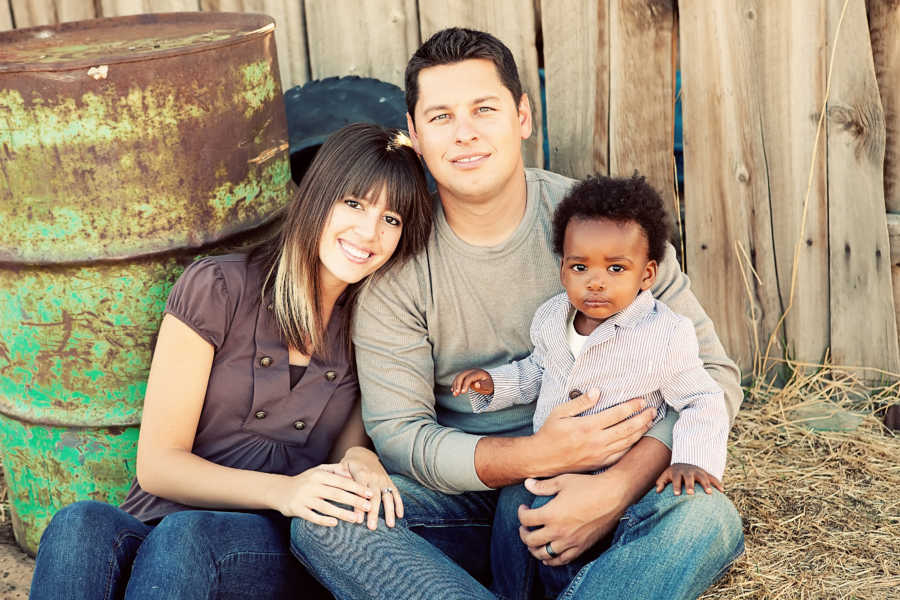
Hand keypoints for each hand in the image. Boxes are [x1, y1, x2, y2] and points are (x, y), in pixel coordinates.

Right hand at [275, 463, 373, 525]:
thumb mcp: (318, 471)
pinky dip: (323, 520)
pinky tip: (335, 523)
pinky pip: (312, 516)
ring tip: (356, 519)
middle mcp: (312, 485)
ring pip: (326, 507)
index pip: (342, 481)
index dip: (357, 488)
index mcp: (319, 475)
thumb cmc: (305, 480)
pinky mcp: (297, 509)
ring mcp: (304, 498)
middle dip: (354, 501)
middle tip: (368, 507)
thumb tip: (351, 473)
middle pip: (337, 494)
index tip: (369, 493)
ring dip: (342, 513)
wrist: (280, 490)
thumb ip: (335, 470)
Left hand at [341, 447, 403, 529]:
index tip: (358, 520)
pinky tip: (400, 516)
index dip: (359, 505)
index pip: (360, 491)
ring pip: (388, 497)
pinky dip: (399, 505)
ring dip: (389, 511)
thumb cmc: (349, 465)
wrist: (364, 455)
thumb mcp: (342, 466)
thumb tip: (337, 484)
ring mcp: (383, 480)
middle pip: (375, 497)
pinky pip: (396, 494)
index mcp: (361, 474)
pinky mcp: (390, 482)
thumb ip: (340, 474)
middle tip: (372, 527)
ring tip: (390, 525)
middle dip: (374, 513)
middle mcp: (374, 477)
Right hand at [451, 369, 493, 395]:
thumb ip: (483, 385)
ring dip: (455, 385)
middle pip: (462, 376)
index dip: (465, 385)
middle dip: (458, 385)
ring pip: (458, 377)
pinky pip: (458, 378)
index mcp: (478, 373)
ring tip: (454, 394)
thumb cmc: (489, 383)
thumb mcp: (488, 385)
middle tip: (456, 394)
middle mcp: (472, 371)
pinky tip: (453, 390)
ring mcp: (468, 372)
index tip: (462, 392)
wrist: (490, 380)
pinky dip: (455, 384)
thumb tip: (476, 384)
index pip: (469, 378)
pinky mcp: (465, 375)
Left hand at [517, 472, 626, 565]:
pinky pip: (561, 560)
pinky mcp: (581, 548)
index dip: (520, 513)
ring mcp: (570, 542)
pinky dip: (551, 560)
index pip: (525, 520)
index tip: (523, 508)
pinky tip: (548, 555)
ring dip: (534, 549)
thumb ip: (543, 486)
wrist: (614, 496)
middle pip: (530, 541)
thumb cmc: (588, 485)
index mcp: (551, 514)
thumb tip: (527, 484)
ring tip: (534, 541)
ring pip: (544, 554)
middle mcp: (558, 531)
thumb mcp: (563, 481)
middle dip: (523, 534)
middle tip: (525, 527)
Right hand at [533, 390, 653, 473]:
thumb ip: (580, 402)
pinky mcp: (599, 463)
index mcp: (587, 426)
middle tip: (653, 410)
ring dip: (641, 431)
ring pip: (627, 442)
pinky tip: (637, 438)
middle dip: (642, 419)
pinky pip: (620, 454)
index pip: (616, 414)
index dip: (631, 407)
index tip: (642, 401)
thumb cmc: (550, 433)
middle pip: (627, 429)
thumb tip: (597, 391)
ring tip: (650, 422)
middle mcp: (596, 441)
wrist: (542, 458)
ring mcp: (599, 454)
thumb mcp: (560, 412)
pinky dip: (632, 446)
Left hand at [655, 463, 723, 495]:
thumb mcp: (666, 475)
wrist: (685, 462)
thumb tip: (658, 491)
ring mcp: (698, 471)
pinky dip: (717, 483)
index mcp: (678, 472)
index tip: (676, 494)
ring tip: (709, 493)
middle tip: (690, 493)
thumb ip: (661, 482)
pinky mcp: (706, 473)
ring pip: (703, 477)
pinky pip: (713, 478)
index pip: (676, 478)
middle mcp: (689, 471)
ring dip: (706, 484)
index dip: (675, 486)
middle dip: (690, 485)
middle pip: (689, 477)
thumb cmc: (674, 473)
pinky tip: (721, 491)